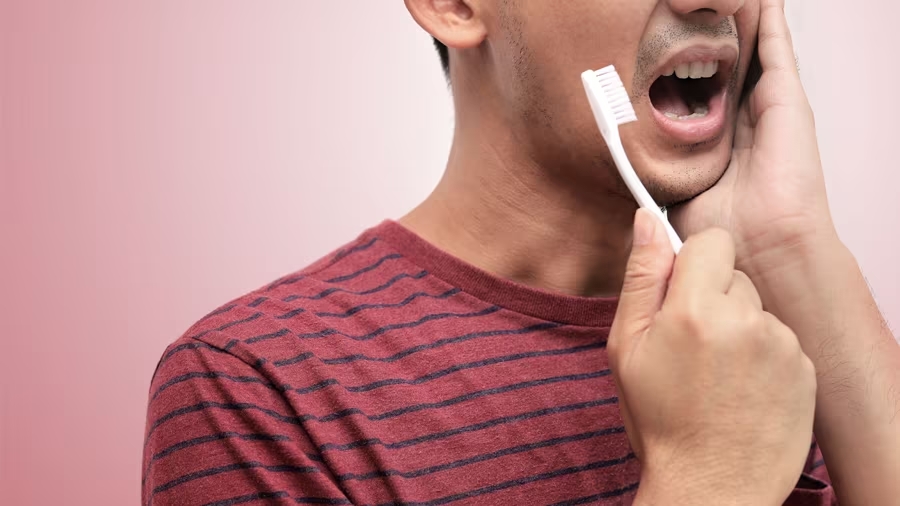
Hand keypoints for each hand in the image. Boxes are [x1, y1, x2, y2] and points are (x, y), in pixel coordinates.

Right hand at [609, 209, 816, 504]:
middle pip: (735, 275)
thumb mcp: (626, 347)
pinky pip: (780, 339)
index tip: (682, 290)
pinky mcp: (804, 369)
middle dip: (713, 297)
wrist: (712, 485)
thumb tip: (647, 219)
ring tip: (718, 372)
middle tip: (691, 343)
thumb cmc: (660, 420)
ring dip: (739, 326)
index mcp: (696, 310)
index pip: (714, 241)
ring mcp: (782, 345)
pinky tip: (742, 387)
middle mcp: (747, 320)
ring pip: (758, 308)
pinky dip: (763, 354)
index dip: (693, 262)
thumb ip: (641, 277)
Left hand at [668, 0, 836, 272]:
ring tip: (726, 0)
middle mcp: (744, 119)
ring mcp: (767, 106)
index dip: (681, 67)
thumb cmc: (719, 229)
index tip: (659, 45)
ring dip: (739, 21)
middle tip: (688, 12)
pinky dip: (768, 18)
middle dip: (710, 35)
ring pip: (751, 48)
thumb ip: (651, 175)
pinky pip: (776, 45)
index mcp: (718, 140)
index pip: (697, 90)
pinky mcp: (787, 97)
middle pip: (726, 63)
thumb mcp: (672, 193)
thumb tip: (620, 169)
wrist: (761, 243)